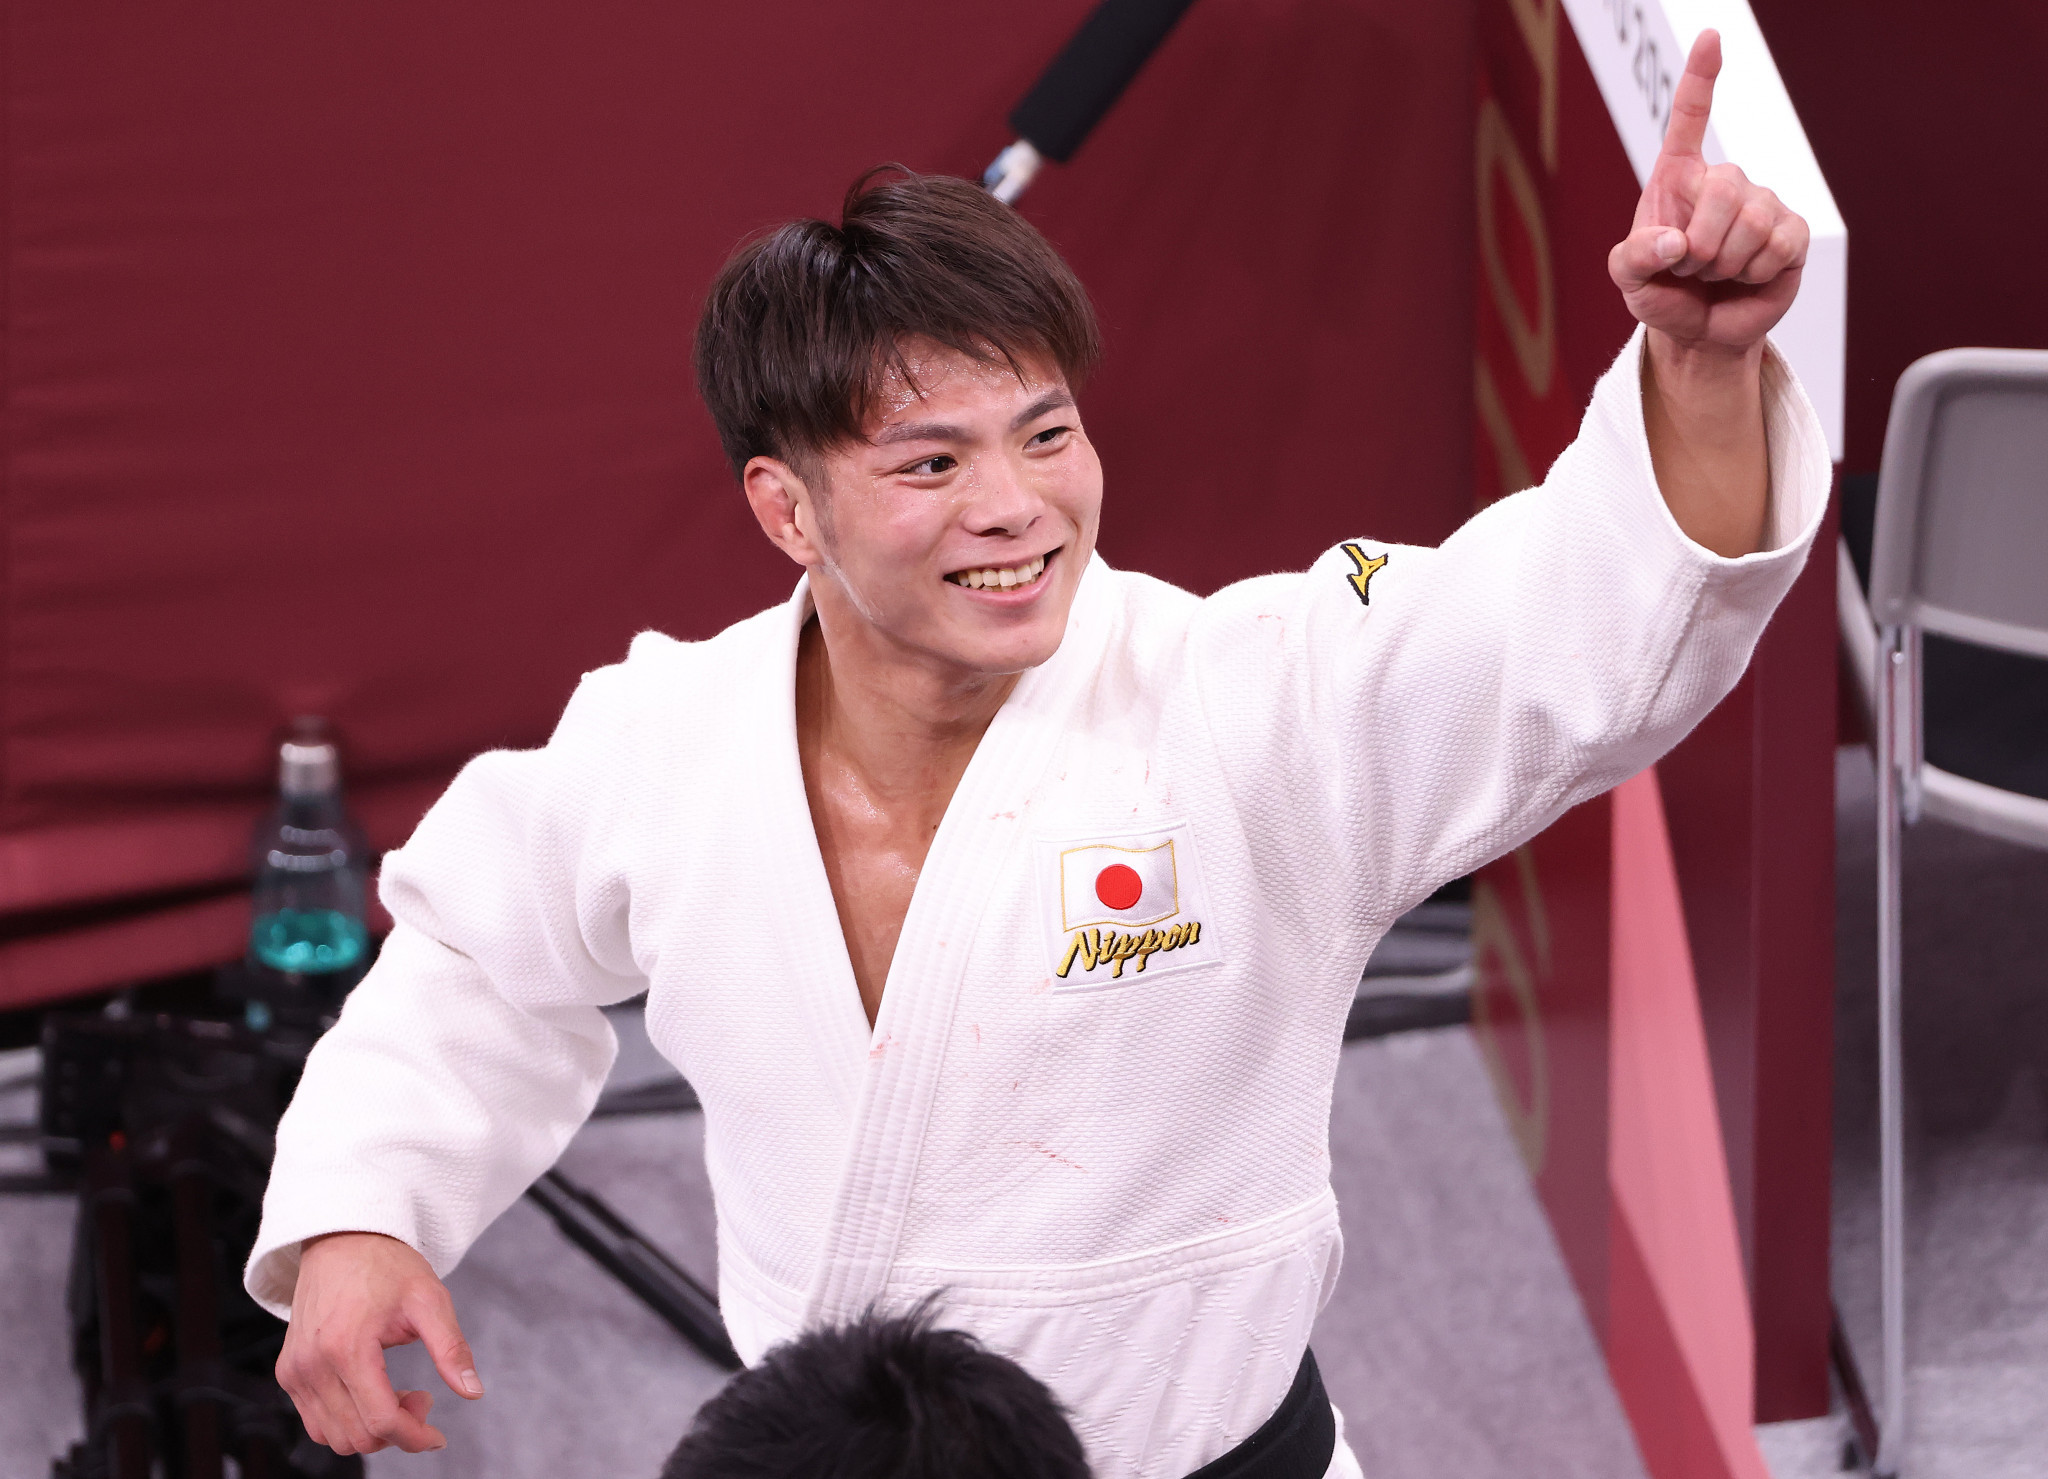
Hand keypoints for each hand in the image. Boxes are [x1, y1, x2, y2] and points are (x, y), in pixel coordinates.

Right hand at [275, 1231, 483, 1454]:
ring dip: (372, 1430)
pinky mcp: (287, 1372)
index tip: (438, 1435)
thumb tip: (473, 1392)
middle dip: (398, 1431)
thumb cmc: (387, 1265)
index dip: (415, 1437)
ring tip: (399, 1394)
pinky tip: (374, 1393)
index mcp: (346, 1347)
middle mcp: (311, 1365)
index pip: (380, 1421)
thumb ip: (451, 1349)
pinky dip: (348, 1422)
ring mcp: (294, 1371)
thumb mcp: (429, 1299)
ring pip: (333, 1437)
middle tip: (423, 1397)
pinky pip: (316, 1423)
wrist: (342, 1239)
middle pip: (357, 1436)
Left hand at [1608, 30, 1809, 356]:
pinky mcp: (1792, 232)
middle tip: (1691, 266)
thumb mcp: (1628, 280)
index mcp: (1678, 178)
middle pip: (1724, 186)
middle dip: (1699, 244)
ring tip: (1716, 273)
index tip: (1711, 36)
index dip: (1701, 78)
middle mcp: (1724, 181)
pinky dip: (1756, 272)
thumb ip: (1634, 258)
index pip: (1690, 120)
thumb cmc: (1662, 293)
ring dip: (1725, 263)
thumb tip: (1676, 242)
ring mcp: (1763, 203)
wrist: (1698, 332)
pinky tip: (1748, 277)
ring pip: (1752, 221)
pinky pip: (1779, 245)